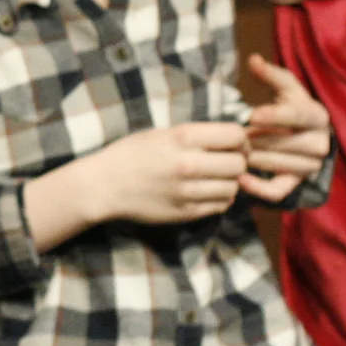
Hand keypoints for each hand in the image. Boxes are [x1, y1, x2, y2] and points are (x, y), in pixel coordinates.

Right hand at [26, 120, 246, 243]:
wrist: (104, 186)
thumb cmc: (130, 154)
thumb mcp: (161, 133)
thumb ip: (195, 135)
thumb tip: (231, 138)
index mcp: (182, 137)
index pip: (235, 135)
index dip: (241, 139)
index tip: (235, 143)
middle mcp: (188, 164)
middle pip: (239, 163)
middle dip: (239, 161)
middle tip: (229, 161)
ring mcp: (187, 191)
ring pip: (233, 187)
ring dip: (229, 182)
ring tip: (216, 178)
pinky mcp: (185, 212)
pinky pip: (220, 205)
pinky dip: (220, 198)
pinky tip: (207, 191)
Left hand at [238, 54, 332, 203]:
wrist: (306, 136)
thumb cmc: (292, 107)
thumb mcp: (285, 88)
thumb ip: (270, 74)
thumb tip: (253, 59)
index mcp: (317, 116)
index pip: (296, 116)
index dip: (274, 116)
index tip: (252, 115)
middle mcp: (320, 143)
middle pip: (283, 143)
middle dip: (256, 138)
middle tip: (236, 135)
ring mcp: (311, 166)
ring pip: (277, 164)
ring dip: (253, 157)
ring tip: (237, 149)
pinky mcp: (298, 183)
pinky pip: (278, 191)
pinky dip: (258, 188)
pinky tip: (240, 178)